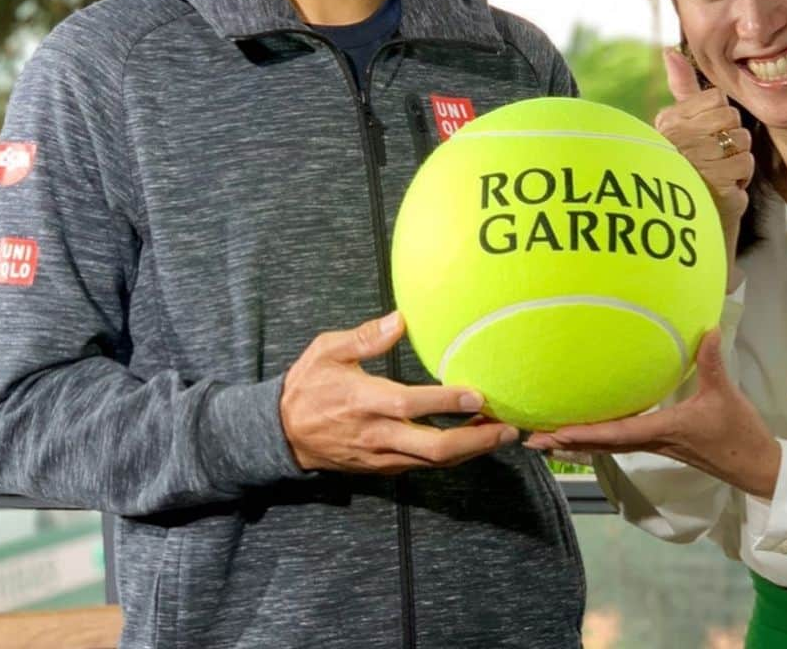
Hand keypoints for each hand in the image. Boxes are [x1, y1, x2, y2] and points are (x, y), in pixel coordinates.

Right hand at [280, 311, 517, 472]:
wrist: (279, 433)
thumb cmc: (307, 386)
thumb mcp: (328, 350)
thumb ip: (366, 336)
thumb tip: (400, 318)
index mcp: (365, 401)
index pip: (413, 404)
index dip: (448, 403)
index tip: (478, 395)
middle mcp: (377, 434)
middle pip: (434, 448)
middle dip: (475, 441)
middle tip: (506, 428)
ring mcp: (380, 456)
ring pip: (433, 462)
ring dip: (469, 451)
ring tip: (498, 434)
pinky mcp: (381, 468)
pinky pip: (421, 466)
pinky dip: (449, 457)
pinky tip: (469, 442)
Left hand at [524, 331, 780, 498]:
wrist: (754, 467)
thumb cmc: (739, 433)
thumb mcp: (727, 395)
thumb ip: (713, 362)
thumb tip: (706, 328)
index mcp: (664, 431)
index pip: (618, 433)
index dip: (587, 433)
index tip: (558, 432)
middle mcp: (653, 441)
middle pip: (602, 444)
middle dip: (567, 442)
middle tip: (532, 438)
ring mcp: (655, 445)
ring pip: (608, 445)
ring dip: (577, 443)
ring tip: (545, 438)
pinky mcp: (660, 444)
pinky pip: (620, 442)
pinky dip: (596, 439)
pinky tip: (582, 433)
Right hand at [656, 48, 752, 269]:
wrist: (676, 226)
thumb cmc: (679, 172)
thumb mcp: (676, 127)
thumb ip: (680, 88)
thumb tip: (670, 50)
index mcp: (669, 123)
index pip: (717, 102)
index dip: (719, 120)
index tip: (704, 138)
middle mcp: (679, 140)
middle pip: (734, 124)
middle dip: (730, 144)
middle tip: (710, 162)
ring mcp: (696, 165)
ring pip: (743, 149)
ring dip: (735, 168)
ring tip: (713, 179)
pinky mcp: (716, 188)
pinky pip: (745, 172)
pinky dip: (737, 188)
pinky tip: (718, 195)